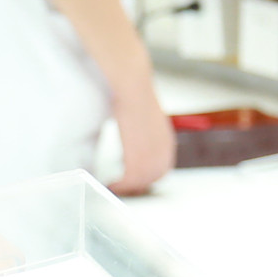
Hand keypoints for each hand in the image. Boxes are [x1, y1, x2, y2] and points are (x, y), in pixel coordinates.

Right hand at [109, 82, 174, 196]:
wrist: (133, 88)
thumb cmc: (135, 95)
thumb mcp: (144, 116)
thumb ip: (143, 129)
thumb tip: (133, 131)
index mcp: (167, 142)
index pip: (161, 169)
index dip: (147, 177)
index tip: (133, 180)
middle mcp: (163, 151)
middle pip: (153, 178)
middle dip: (137, 186)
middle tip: (121, 187)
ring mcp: (152, 155)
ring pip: (141, 182)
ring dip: (126, 188)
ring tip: (113, 187)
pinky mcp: (138, 157)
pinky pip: (130, 180)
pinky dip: (120, 186)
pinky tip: (110, 184)